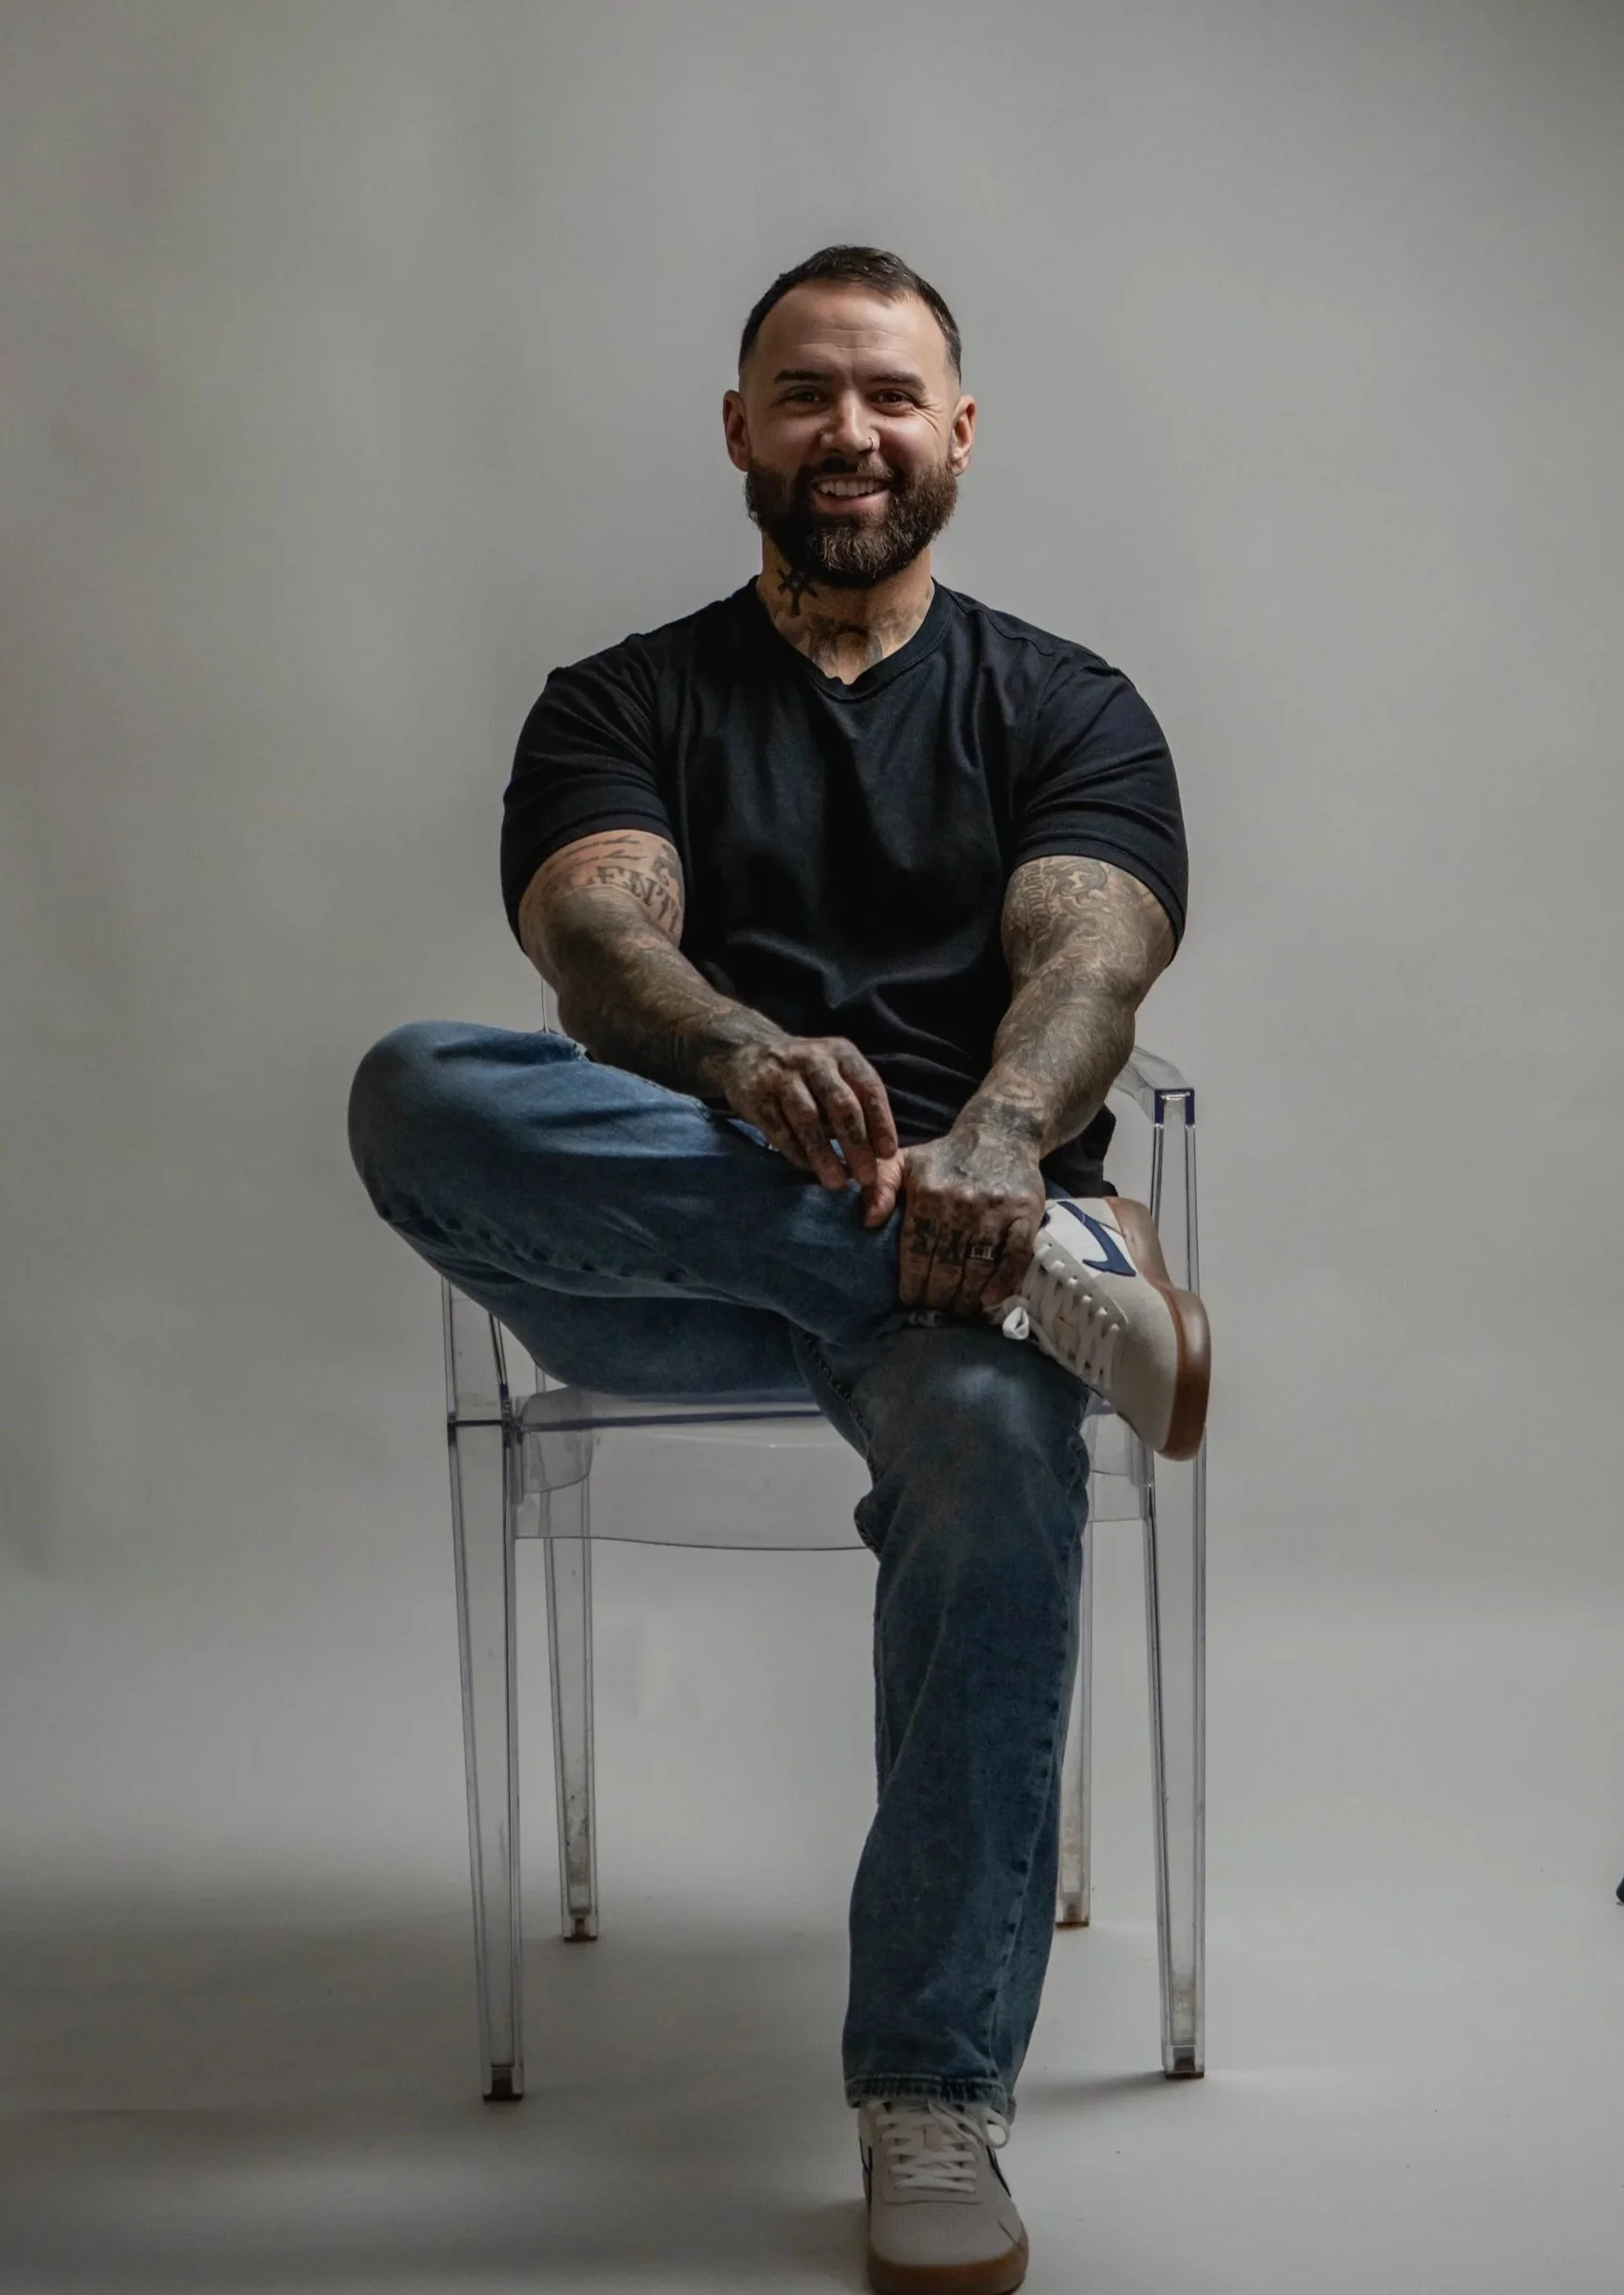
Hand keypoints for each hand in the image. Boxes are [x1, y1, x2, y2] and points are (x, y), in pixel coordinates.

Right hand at [709, 1029, 900, 1216]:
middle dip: (857, 1144)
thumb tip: (878, 1151)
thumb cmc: (805, 1071)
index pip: (869, 1088)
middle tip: (866, 1176)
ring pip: (808, 1120)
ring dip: (825, 1155)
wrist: (748, 1050)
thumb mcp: (835, 1070)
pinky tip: (809, 1168)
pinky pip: (780, 1130)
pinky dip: (796, 1153)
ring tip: (836, 1182)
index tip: (887, 1155)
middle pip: (841, 1105)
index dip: (881, 1123)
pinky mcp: (756, 1096)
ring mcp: (782, 1077)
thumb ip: (856, 1100)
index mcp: (841, 1054)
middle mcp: (814, 1061)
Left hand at [897, 1117, 1045, 1315]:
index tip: (909, 1300)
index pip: (916, 1252)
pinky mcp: (1025, 1214)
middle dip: (937, 1296)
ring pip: (978, 1267)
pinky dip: (1002, 1282)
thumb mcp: (904, 1160)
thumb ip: (879, 1186)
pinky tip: (988, 1299)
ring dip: (966, 1297)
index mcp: (929, 1194)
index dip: (912, 1283)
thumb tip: (868, 1221)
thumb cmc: (946, 1155)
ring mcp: (996, 1211)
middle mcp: (962, 1204)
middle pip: (946, 1267)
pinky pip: (1015, 1257)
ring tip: (958, 1310)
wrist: (1002, 1131)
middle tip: (934, 1309)